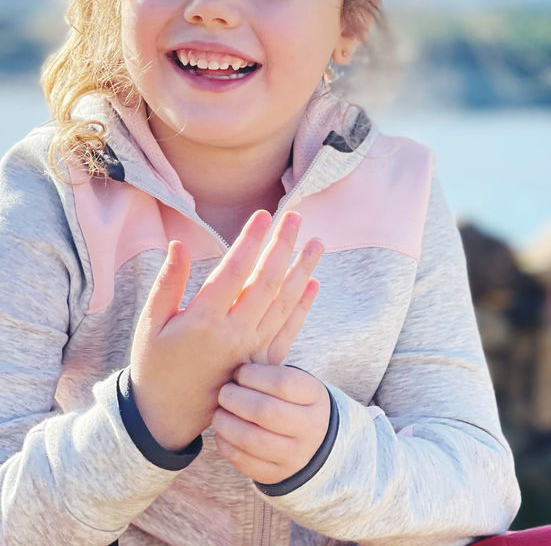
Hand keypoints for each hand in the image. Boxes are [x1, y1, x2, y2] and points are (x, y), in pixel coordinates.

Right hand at [129, 210, 323, 449]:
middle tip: (295, 216)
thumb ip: (168, 284)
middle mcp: (233, 333)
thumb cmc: (154, 365)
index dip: (251, 240)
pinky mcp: (260, 363)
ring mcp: (251, 349)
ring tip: (316, 243)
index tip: (263, 215)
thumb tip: (179, 244)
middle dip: (283, 246)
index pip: (235, 270)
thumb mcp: (151, 324)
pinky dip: (302, 306)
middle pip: (267, 281)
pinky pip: (287, 329)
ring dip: (302, 270)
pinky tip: (313, 283)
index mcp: (204, 320)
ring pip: (284, 303)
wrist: (165, 418)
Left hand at [213, 362, 332, 483]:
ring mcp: (295, 455)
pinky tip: (222, 433)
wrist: (314, 442)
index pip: (283, 383)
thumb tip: (234, 366)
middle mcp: (310, 428)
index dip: (255, 376)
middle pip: (266, 411)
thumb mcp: (296, 383)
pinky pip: (244, 462)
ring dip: (227, 423)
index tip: (240, 372)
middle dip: (236, 399)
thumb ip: (271, 374)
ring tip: (219, 413)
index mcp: (315, 397)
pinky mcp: (276, 475)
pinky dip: (226, 445)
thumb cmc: (294, 402)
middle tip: (224, 392)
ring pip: (252, 439)